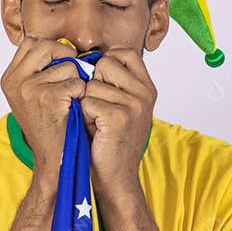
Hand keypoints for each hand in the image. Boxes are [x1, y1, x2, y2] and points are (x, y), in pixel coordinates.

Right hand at [0, 35, 82, 177]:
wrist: (53, 158)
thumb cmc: (49, 127)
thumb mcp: (33, 96)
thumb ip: (39, 70)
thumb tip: (61, 46)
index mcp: (9, 78)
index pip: (31, 42)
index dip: (52, 49)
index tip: (62, 64)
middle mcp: (15, 81)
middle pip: (46, 45)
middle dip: (66, 57)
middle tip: (73, 75)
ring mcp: (29, 88)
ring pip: (67, 64)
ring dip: (77, 80)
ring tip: (72, 99)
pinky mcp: (47, 97)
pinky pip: (77, 81)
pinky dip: (82, 93)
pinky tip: (76, 108)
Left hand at [80, 48, 156, 198]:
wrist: (116, 177)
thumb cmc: (111, 141)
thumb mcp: (122, 107)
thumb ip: (116, 83)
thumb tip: (91, 59)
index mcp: (147, 88)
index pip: (125, 53)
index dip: (106, 62)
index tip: (101, 82)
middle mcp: (144, 94)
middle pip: (105, 63)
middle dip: (93, 83)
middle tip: (97, 107)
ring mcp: (134, 105)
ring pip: (92, 84)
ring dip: (86, 104)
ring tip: (95, 122)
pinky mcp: (119, 117)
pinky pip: (88, 101)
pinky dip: (84, 116)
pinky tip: (93, 130)